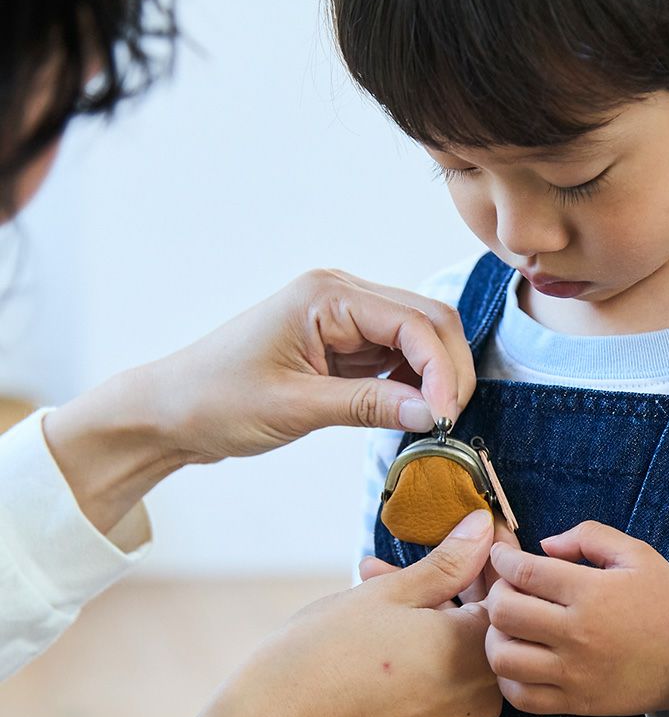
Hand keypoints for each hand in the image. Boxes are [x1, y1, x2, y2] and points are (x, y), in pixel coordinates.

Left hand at [43, 269, 475, 531]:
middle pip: (427, 321)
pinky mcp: (340, 344)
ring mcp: (341, 318)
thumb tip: (432, 413)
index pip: (414, 322)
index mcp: (325, 295)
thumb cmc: (216, 400)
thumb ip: (368, 406)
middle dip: (448, 369)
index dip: (442, 370)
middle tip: (448, 421)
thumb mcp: (295, 407)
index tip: (445, 417)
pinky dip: (412, 383)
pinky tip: (410, 411)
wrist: (171, 411)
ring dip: (434, 376)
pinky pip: (394, 356)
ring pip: (417, 338)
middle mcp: (339, 295)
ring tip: (433, 421)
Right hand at [140, 510, 501, 716]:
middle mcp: (477, 696)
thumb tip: (484, 528)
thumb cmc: (326, 651)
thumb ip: (448, 562)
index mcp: (474, 654)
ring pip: (453, 649)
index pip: (505, 593)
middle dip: (445, 582)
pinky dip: (418, 650)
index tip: (469, 528)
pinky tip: (375, 628)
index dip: (485, 555)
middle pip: (478, 622)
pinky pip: (438, 680)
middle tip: (398, 558)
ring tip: (375, 584)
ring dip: (425, 613)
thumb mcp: (390, 593)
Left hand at [484, 520, 668, 716]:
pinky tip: (520, 659)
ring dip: (496, 637)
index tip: (503, 554)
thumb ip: (587, 536)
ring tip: (510, 627)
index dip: (503, 559)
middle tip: (508, 589)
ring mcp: (575, 675)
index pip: (524, 572)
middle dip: (497, 593)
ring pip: (503, 658)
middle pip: (504, 613)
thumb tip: (543, 545)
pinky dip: (508, 678)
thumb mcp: (636, 553)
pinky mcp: (576, 704)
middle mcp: (578, 636)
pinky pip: (521, 698)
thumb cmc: (664, 601)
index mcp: (592, 594)